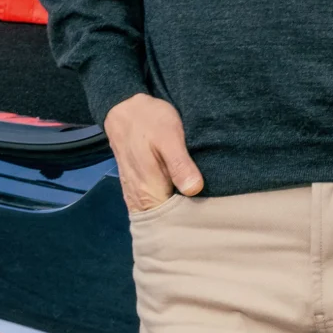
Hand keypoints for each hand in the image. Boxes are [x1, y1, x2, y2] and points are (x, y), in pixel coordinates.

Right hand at [104, 93, 203, 213]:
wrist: (125, 108)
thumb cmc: (150, 120)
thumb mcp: (169, 136)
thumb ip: (179, 164)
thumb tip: (194, 190)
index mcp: (147, 188)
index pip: (167, 222)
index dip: (186, 223)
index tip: (205, 218)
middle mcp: (137, 197)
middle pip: (161, 223)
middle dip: (182, 223)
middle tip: (207, 217)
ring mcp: (134, 194)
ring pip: (155, 217)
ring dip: (173, 217)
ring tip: (197, 213)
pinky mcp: (134, 188)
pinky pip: (149, 207)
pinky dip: (163, 209)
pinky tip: (180, 203)